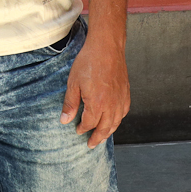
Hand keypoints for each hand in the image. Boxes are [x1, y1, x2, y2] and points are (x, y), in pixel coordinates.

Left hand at [60, 25, 129, 147]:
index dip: (82, 128)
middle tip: (90, 144)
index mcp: (97, 103)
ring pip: (116, 122)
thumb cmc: (89, 61)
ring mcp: (120, 99)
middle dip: (97, 138)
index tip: (77, 130)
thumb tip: (65, 120)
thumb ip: (70, 104)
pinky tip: (114, 120)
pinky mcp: (125, 92)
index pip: (89, 123)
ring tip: (102, 136)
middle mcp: (111, 104)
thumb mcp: (73, 83)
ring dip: (108, 131)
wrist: (106, 46)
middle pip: (105, 128)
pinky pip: (123, 112)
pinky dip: (118, 119)